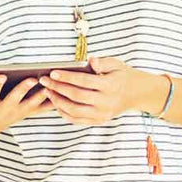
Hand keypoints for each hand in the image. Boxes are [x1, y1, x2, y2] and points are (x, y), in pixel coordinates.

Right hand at [0, 75, 49, 144]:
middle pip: (14, 99)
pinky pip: (37, 109)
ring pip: (30, 104)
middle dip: (23, 89)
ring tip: (52, 83)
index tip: (1, 75)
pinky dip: (48, 103)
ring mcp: (13, 114)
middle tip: (33, 78)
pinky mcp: (21, 115)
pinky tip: (60, 94)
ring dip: (41, 95)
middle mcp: (1, 111)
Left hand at [39, 56, 162, 127]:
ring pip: (74, 110)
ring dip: (58, 101)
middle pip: (76, 96)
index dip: (67, 77)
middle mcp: (106, 102)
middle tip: (44, 80)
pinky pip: (77, 119)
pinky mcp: (99, 121)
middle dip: (57, 88)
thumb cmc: (122, 75)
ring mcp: (102, 114)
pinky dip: (64, 113)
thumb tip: (91, 60)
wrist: (136, 93)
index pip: (84, 81)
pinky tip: (56, 103)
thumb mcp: (116, 64)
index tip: (53, 72)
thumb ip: (103, 62)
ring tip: (48, 91)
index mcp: (111, 85)